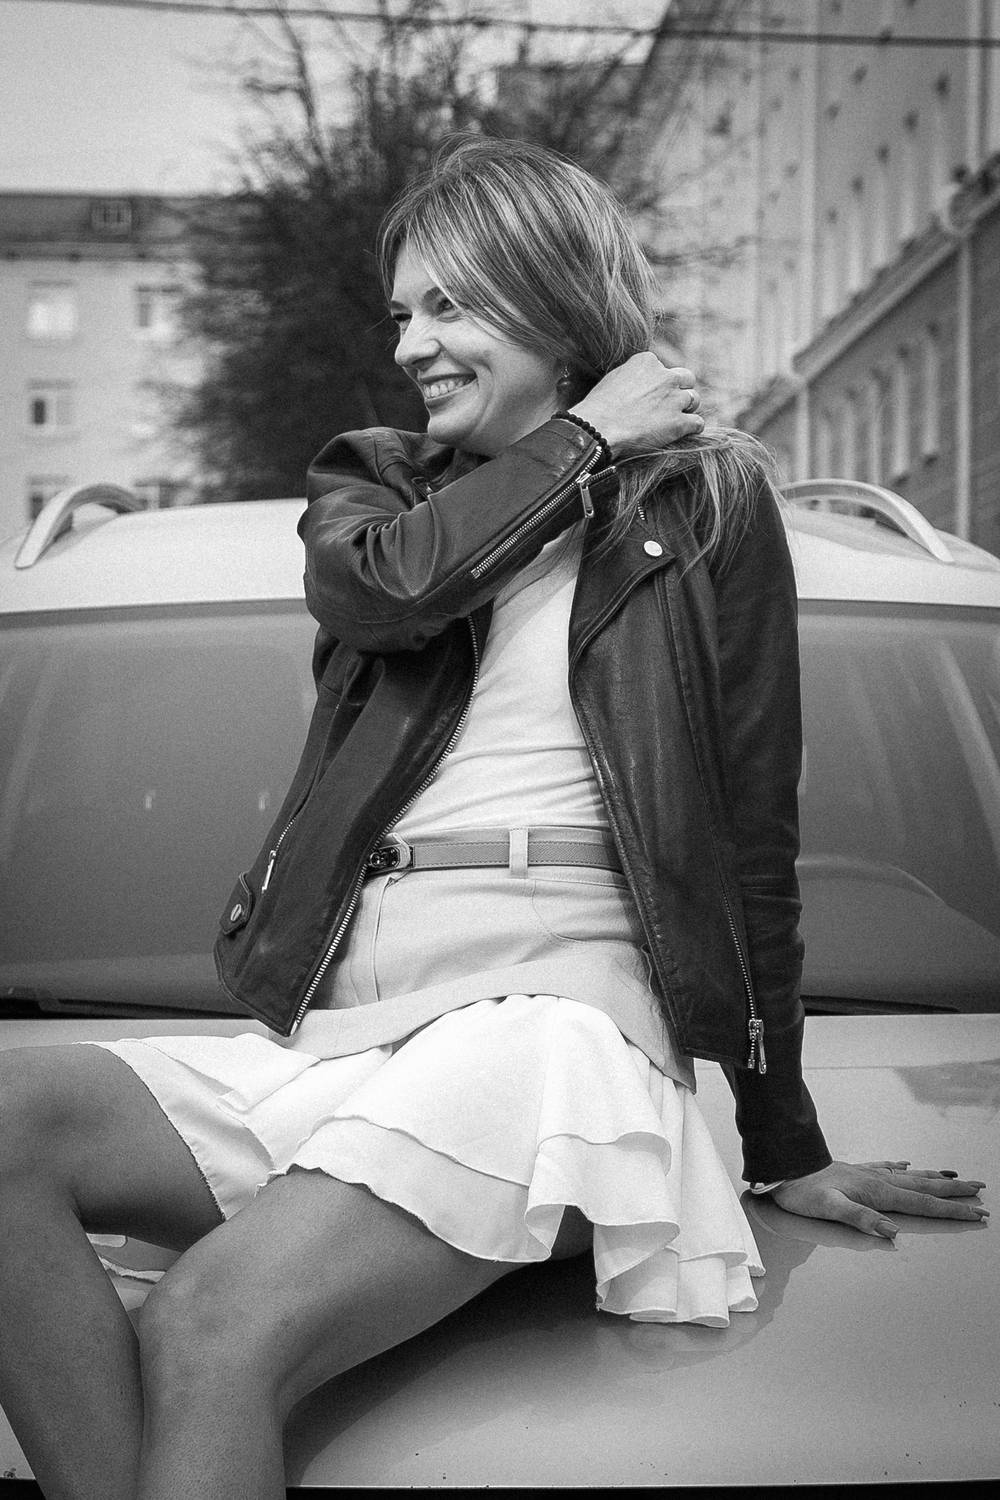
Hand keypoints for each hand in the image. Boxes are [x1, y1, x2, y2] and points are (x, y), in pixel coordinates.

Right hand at [570, 353, 703, 457]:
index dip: (659, 383)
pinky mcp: (679, 422)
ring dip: (687, 409)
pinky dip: (693, 428)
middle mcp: (665, 376)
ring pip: (694, 399)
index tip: (651, 395)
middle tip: (669, 405)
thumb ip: (633, 375)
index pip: (663, 368)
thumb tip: (639, 382)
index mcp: (647, 361)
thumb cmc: (599, 407)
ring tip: (673, 420)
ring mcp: (674, 399)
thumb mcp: (614, 378)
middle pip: (686, 379)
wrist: (598, 429)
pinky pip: (697, 423)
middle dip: (680, 390)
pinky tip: (685, 432)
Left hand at [770, 1160, 988, 1239]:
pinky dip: (903, 1168)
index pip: (922, 1205)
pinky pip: (888, 1168)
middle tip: (982, 1192)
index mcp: (876, 1193)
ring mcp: (867, 1174)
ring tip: (957, 1178)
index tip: (977, 1213)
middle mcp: (877, 1181)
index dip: (951, 1211)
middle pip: (924, 1189)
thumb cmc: (802, 1191)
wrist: (783, 1166)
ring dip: (935, 1179)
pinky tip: (909, 1165)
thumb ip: (861, 1219)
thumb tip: (892, 1232)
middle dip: (954, 1193)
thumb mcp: (828, 1208)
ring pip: (911, 1177)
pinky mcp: (855, 1171)